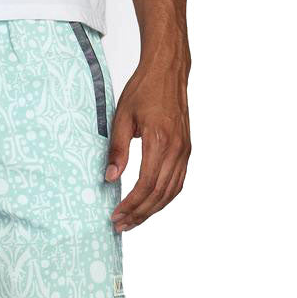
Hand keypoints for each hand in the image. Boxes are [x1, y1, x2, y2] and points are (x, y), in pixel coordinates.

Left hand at [105, 61, 190, 231]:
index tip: (116, 215)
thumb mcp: (121, 117)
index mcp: (160, 141)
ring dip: (151, 210)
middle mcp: (177, 149)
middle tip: (120, 225)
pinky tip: (150, 206)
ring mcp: (185, 151)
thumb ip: (116, 149)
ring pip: (171, 192)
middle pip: (159, 193)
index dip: (131, 204)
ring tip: (132, 221)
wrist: (168, 72)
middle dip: (139, 213)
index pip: (146, 184)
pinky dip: (165, 198)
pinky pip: (178, 182)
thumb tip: (110, 178)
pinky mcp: (186, 150)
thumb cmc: (143, 91)